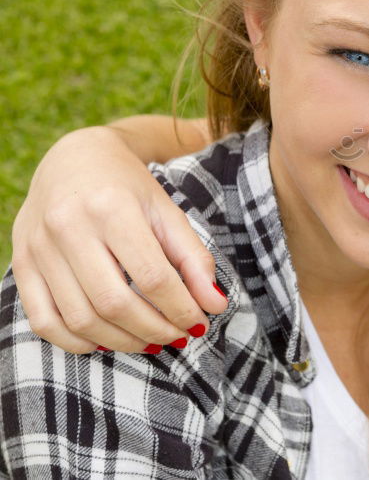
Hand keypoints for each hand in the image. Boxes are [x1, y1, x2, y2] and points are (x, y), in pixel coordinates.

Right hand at [10, 126, 226, 352]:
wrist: (75, 158)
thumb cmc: (129, 188)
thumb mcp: (168, 213)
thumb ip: (194, 258)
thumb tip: (215, 304)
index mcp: (112, 208)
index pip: (152, 277)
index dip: (180, 308)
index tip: (200, 322)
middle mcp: (69, 227)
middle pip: (114, 303)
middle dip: (154, 330)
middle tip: (178, 336)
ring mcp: (39, 247)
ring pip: (80, 319)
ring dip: (122, 341)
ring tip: (151, 341)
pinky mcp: (20, 263)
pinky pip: (44, 321)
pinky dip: (77, 342)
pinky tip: (107, 340)